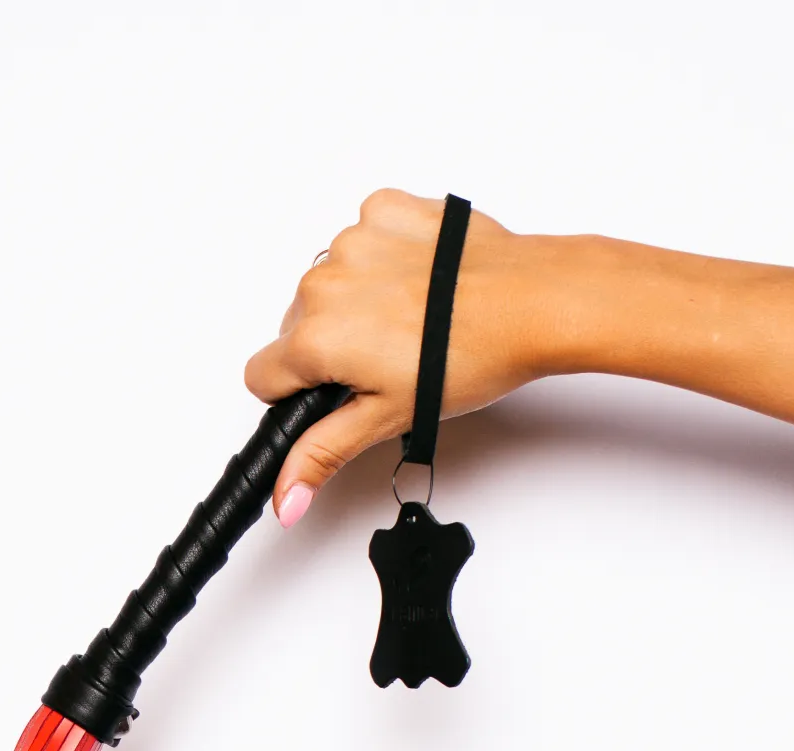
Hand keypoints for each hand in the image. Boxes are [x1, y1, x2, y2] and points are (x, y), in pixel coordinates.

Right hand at [245, 188, 555, 520]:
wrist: (532, 301)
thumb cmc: (471, 356)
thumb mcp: (388, 418)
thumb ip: (323, 454)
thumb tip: (285, 498)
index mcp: (315, 339)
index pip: (261, 375)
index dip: (296, 392)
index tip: (336, 391)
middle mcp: (322, 283)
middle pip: (296, 328)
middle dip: (331, 346)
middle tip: (388, 359)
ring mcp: (353, 240)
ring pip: (329, 283)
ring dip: (358, 301)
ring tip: (411, 320)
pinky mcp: (384, 209)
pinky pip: (361, 239)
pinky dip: (383, 259)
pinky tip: (418, 281)